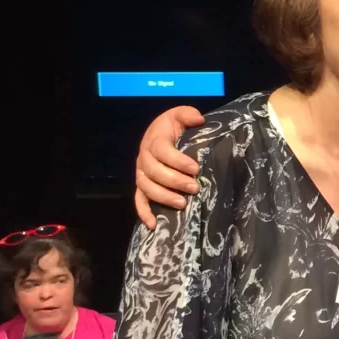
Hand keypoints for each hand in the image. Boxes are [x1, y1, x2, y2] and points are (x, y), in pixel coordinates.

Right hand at [134, 106, 204, 229]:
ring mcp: (141, 174)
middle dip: (175, 181)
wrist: (158, 133)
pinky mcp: (142, 186)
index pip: (163, 152)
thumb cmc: (172, 127)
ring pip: (147, 188)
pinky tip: (154, 224)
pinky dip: (144, 213)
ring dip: (163, 197)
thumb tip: (199, 119)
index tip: (195, 168)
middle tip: (195, 187)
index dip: (178, 161)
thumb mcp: (179, 115)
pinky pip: (139, 200)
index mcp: (154, 141)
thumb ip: (188, 114)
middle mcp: (144, 159)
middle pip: (155, 172)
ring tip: (183, 204)